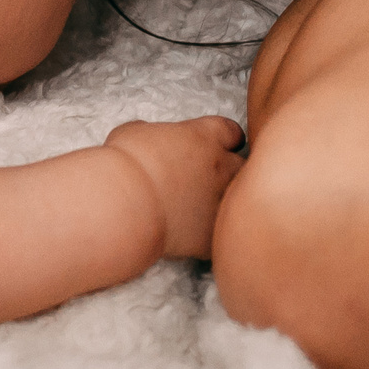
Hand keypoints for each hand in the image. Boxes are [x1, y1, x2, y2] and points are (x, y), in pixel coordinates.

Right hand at [104, 117, 245, 260]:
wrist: (126, 202)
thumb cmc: (126, 162)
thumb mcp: (136, 131)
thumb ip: (154, 133)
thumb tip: (151, 140)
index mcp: (205, 136)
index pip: (232, 132)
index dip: (225, 138)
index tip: (217, 144)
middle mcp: (221, 167)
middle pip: (243, 166)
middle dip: (231, 171)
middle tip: (209, 178)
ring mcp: (220, 202)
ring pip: (237, 202)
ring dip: (223, 203)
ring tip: (201, 208)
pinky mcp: (212, 235)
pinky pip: (220, 236)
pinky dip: (208, 235)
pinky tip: (192, 235)